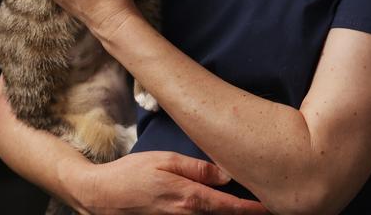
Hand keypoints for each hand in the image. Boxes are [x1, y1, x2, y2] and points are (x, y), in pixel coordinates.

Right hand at [70, 151, 268, 214]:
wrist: (101, 196)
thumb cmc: (131, 174)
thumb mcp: (166, 161)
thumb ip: (198, 169)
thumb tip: (227, 176)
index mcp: (189, 199)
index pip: (230, 208)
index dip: (252, 210)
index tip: (270, 208)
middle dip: (243, 214)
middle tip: (264, 206)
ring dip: (227, 214)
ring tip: (245, 207)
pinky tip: (218, 208)